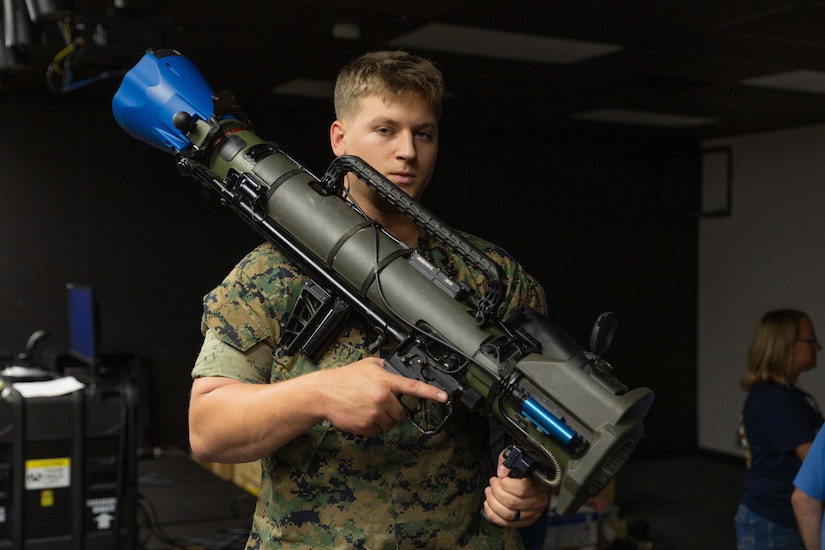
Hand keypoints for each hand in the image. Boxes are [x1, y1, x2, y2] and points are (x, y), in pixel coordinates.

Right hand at [317, 357, 447, 435]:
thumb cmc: (344, 378)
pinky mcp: (365, 426)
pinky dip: (372, 426)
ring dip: (383, 418)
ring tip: (367, 407)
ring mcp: (374, 414)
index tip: (444, 397)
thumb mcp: (368, 364)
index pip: (413, 387)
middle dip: (393, 409)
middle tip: (379, 402)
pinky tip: (362, 415)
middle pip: (401, 412)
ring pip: (390, 423)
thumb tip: (398, 368)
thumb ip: (386, 366)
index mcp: (385, 381)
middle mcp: (382, 398)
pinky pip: (377, 431)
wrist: (324, 393)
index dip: (431, 393)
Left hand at [483, 450, 550, 527]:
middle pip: (512, 503)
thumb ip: (507, 460)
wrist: (533, 478)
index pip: (522, 489)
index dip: (505, 484)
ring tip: (489, 492)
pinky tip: (488, 504)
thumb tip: (502, 470)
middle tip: (492, 483)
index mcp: (540, 484)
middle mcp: (539, 500)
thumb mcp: (516, 456)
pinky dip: (493, 515)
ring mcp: (533, 513)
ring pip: (509, 515)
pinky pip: (507, 523)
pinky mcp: (525, 521)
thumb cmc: (524, 468)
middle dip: (496, 492)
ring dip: (493, 503)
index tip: (499, 477)